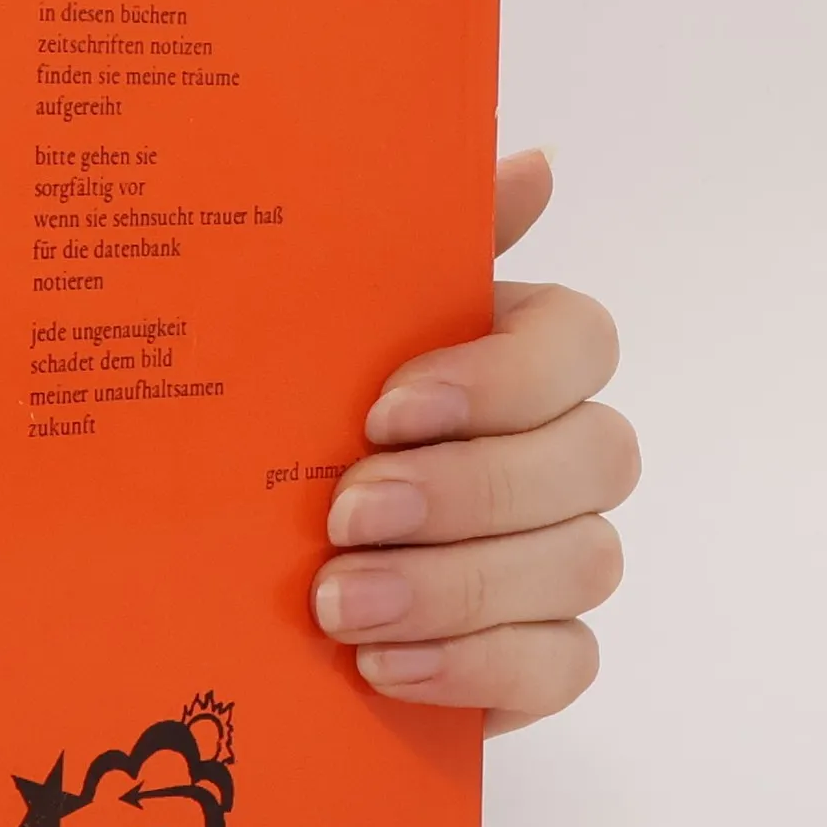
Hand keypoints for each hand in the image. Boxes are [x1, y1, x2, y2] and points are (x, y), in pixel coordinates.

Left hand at [311, 149, 638, 735]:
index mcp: (517, 353)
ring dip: (455, 587)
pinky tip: (381, 666)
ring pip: (583, 563)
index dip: (501, 378)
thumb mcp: (325, 323)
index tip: (384, 408)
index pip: (580, 343)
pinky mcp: (539, 651)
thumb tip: (532, 158)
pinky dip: (476, 668)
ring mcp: (560, 555)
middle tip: (345, 516)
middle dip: (468, 490)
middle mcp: (560, 450)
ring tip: (338, 605)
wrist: (230, 558)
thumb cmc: (291, 418)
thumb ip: (419, 242)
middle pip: (596, 458)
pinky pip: (564, 662)